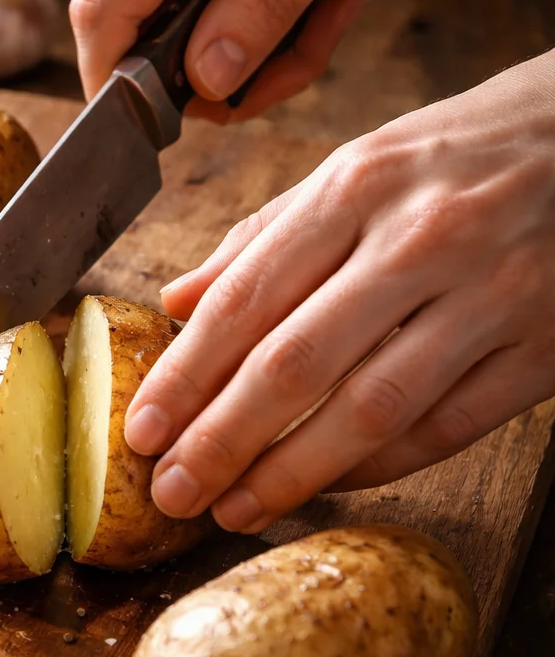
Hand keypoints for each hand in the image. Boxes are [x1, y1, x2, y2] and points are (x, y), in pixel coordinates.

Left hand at [124, 52, 554, 529]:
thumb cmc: (470, 148)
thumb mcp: (363, 162)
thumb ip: (268, 235)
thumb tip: (177, 302)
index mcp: (360, 184)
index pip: (249, 297)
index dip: (187, 375)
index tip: (141, 430)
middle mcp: (421, 238)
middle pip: (298, 362)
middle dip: (222, 439)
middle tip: (170, 490)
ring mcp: (490, 295)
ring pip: (372, 408)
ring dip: (292, 472)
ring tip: (233, 507)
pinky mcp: (545, 346)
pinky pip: (446, 426)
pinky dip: (380, 467)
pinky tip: (327, 487)